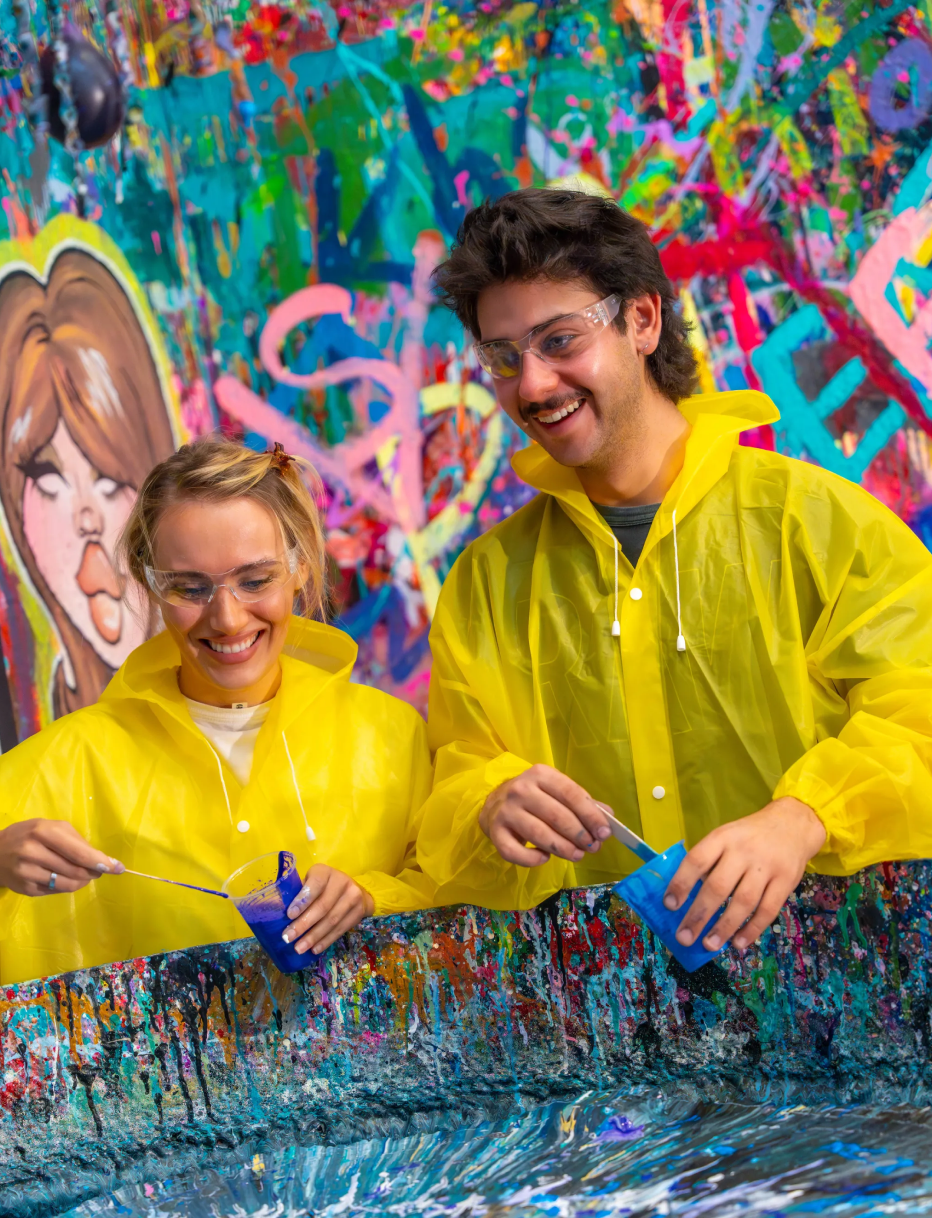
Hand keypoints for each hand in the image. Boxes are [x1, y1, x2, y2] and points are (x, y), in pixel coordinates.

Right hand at [0, 819, 122, 896]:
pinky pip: (55, 891)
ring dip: (82, 882)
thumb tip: (101, 859)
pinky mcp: (24, 889)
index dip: (100, 862)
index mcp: (43, 832)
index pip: (79, 852)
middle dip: (93, 872)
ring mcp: (27, 872)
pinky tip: (64, 878)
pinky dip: (66, 886)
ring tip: (85, 875)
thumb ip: (76, 841)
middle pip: (75, 870)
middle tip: (99, 871)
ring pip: (67, 884)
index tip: (117, 868)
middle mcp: (33, 852)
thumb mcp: (51, 827)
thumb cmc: (29, 835)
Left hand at [282, 864, 373, 954]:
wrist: (357, 892)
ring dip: (314, 937)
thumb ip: (300, 893)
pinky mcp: (359, 912)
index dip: (302, 900)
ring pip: (331, 920)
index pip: (315, 884)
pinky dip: (326, 941)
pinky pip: (340, 929)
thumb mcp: (312, 883)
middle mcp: (342, 882)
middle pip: (322, 906)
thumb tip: (278, 912)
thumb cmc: (325, 888)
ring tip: (299, 948)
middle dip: (304, 924)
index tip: (290, 915)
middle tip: (288, 938)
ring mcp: (353, 897)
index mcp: (325, 872)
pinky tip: (314, 949)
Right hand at [478, 763, 612, 866]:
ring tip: (576, 855)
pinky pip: (515, 852)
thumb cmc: (534, 798)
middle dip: (579, 835)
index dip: (590, 816)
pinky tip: (545, 858)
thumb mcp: (556, 792)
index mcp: (540, 774)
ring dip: (563, 849)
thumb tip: (609, 818)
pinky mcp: (495, 832)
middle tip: (592, 848)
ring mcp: (506, 811)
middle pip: (557, 816)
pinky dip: (533, 859)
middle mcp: (521, 789)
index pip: (571, 794)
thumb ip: (582, 803)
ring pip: (539, 835)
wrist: (494, 803)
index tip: (604, 833)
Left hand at [663, 797, 826, 952]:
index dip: (681, 883)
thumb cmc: (749, 836)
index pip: (697, 860)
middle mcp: (743, 851)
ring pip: (743, 902)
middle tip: (684, 937)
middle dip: (699, 915)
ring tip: (709, 945)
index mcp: (722, 838)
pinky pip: (767, 910)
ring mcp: (766, 867)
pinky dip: (752, 930)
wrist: (792, 824)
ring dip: (724, 927)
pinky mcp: (786, 881)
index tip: (669, 905)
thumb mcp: (726, 836)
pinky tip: (738, 943)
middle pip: (718, 886)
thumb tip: (687, 897)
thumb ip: (709, 862)